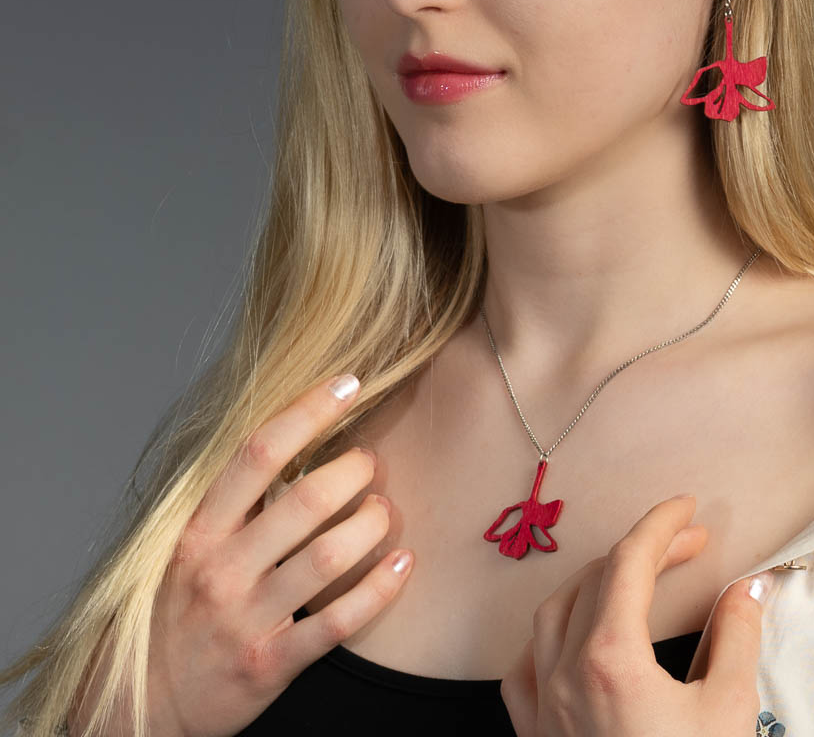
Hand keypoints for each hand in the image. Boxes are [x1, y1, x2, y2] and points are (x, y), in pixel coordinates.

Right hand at [70, 374, 414, 736]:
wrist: (137, 704)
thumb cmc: (176, 608)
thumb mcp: (188, 545)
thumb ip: (234, 500)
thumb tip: (295, 440)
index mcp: (199, 529)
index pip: (258, 453)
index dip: (309, 411)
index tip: (348, 383)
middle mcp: (221, 568)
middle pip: (306, 500)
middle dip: (353, 470)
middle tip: (368, 463)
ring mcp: (245, 618)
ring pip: (329, 557)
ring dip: (372, 523)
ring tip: (384, 510)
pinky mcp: (270, 664)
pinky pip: (338, 622)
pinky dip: (380, 588)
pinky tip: (403, 563)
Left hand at [500, 493, 771, 735]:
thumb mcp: (727, 713)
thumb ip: (735, 640)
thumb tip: (747, 591)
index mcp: (608, 656)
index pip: (629, 561)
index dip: (661, 524)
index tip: (688, 508)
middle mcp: (562, 671)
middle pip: (595, 579)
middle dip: (642, 551)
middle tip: (688, 546)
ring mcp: (541, 704)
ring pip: (551, 613)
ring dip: (593, 583)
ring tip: (634, 577)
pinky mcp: (533, 735)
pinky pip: (522, 667)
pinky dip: (547, 637)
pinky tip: (567, 638)